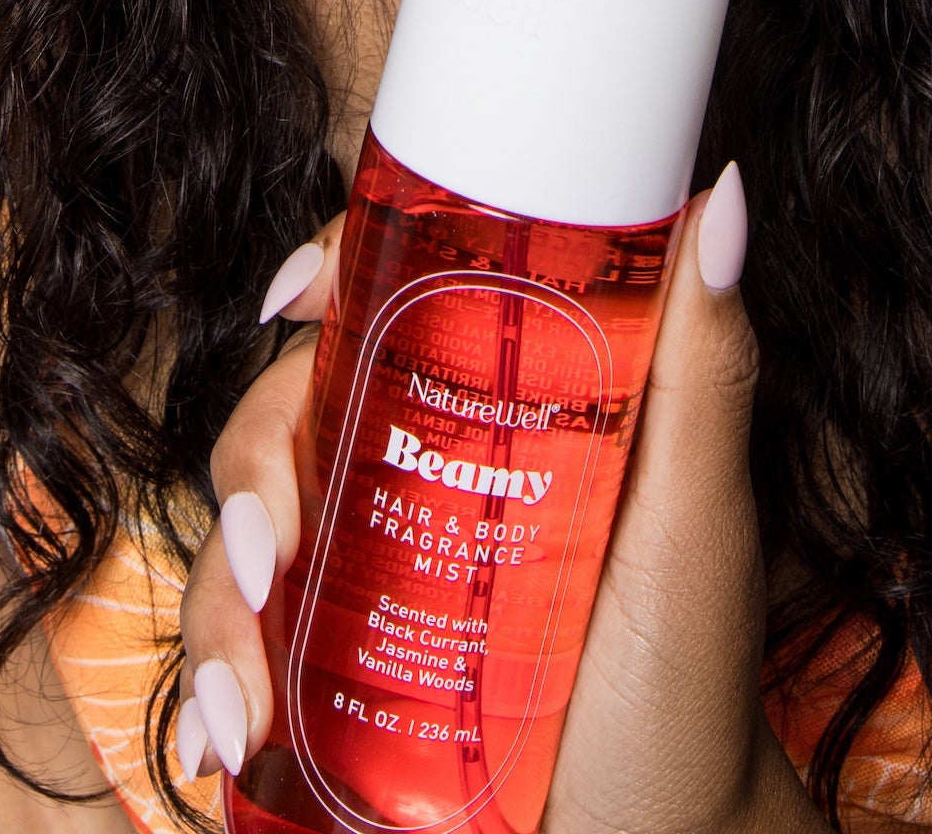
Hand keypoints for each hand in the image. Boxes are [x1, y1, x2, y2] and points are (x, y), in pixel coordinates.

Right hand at [177, 168, 812, 833]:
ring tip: (244, 702)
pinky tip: (217, 739)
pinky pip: (246, 644)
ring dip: (215, 607)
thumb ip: (706, 368)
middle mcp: (424, 467)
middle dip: (248, 472)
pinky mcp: (340, 668)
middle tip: (269, 553)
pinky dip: (209, 684)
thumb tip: (722, 193)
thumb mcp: (695, 524)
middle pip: (294, 408)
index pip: (393, 292)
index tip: (293, 294)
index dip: (326, 269)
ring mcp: (374, 568)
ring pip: (250, 532)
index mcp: (500, 402)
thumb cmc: (697, 689)